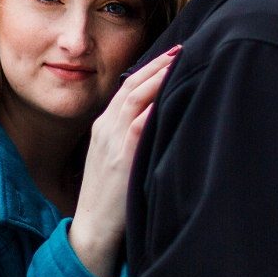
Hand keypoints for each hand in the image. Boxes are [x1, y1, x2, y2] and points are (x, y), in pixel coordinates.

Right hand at [70, 46, 178, 276]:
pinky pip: (140, 122)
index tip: (172, 55)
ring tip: (184, 61)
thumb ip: (130, 138)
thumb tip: (157, 121)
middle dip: (159, 65)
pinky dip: (156, 104)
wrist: (93, 228)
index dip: (150, 69)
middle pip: (133, 86)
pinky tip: (174, 91)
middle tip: (185, 48)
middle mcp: (106, 128)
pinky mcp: (123, 156)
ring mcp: (113, 141)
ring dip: (161, 76)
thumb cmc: (109, 199)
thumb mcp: (114, 161)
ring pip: (136, 97)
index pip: (127, 89)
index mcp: (103, 127)